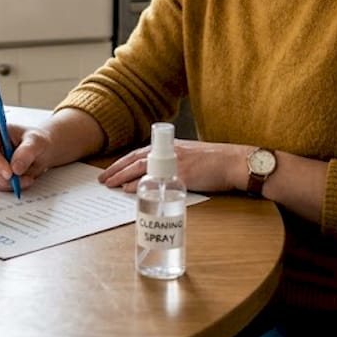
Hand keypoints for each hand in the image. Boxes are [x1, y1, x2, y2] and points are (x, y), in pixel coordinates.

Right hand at [0, 121, 54, 191]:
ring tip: (27, 178)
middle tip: (22, 180)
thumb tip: (15, 168)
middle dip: (3, 177)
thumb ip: (27, 152)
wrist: (40, 151)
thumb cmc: (36, 141)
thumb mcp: (37, 142)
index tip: (10, 173)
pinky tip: (22, 180)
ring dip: (8, 183)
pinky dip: (9, 186)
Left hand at [98, 139, 251, 192]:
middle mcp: (169, 152)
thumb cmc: (216, 163)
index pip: (140, 153)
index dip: (124, 161)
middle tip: (102, 179)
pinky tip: (127, 189)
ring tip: (109, 184)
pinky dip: (138, 184)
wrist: (234, 162)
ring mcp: (174, 163)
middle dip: (116, 169)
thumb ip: (175, 164)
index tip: (111, 169)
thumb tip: (160, 178)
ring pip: (140, 167)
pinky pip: (155, 179)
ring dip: (121, 176)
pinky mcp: (182, 174)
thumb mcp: (191, 157)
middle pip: (135, 159)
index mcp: (171, 147)